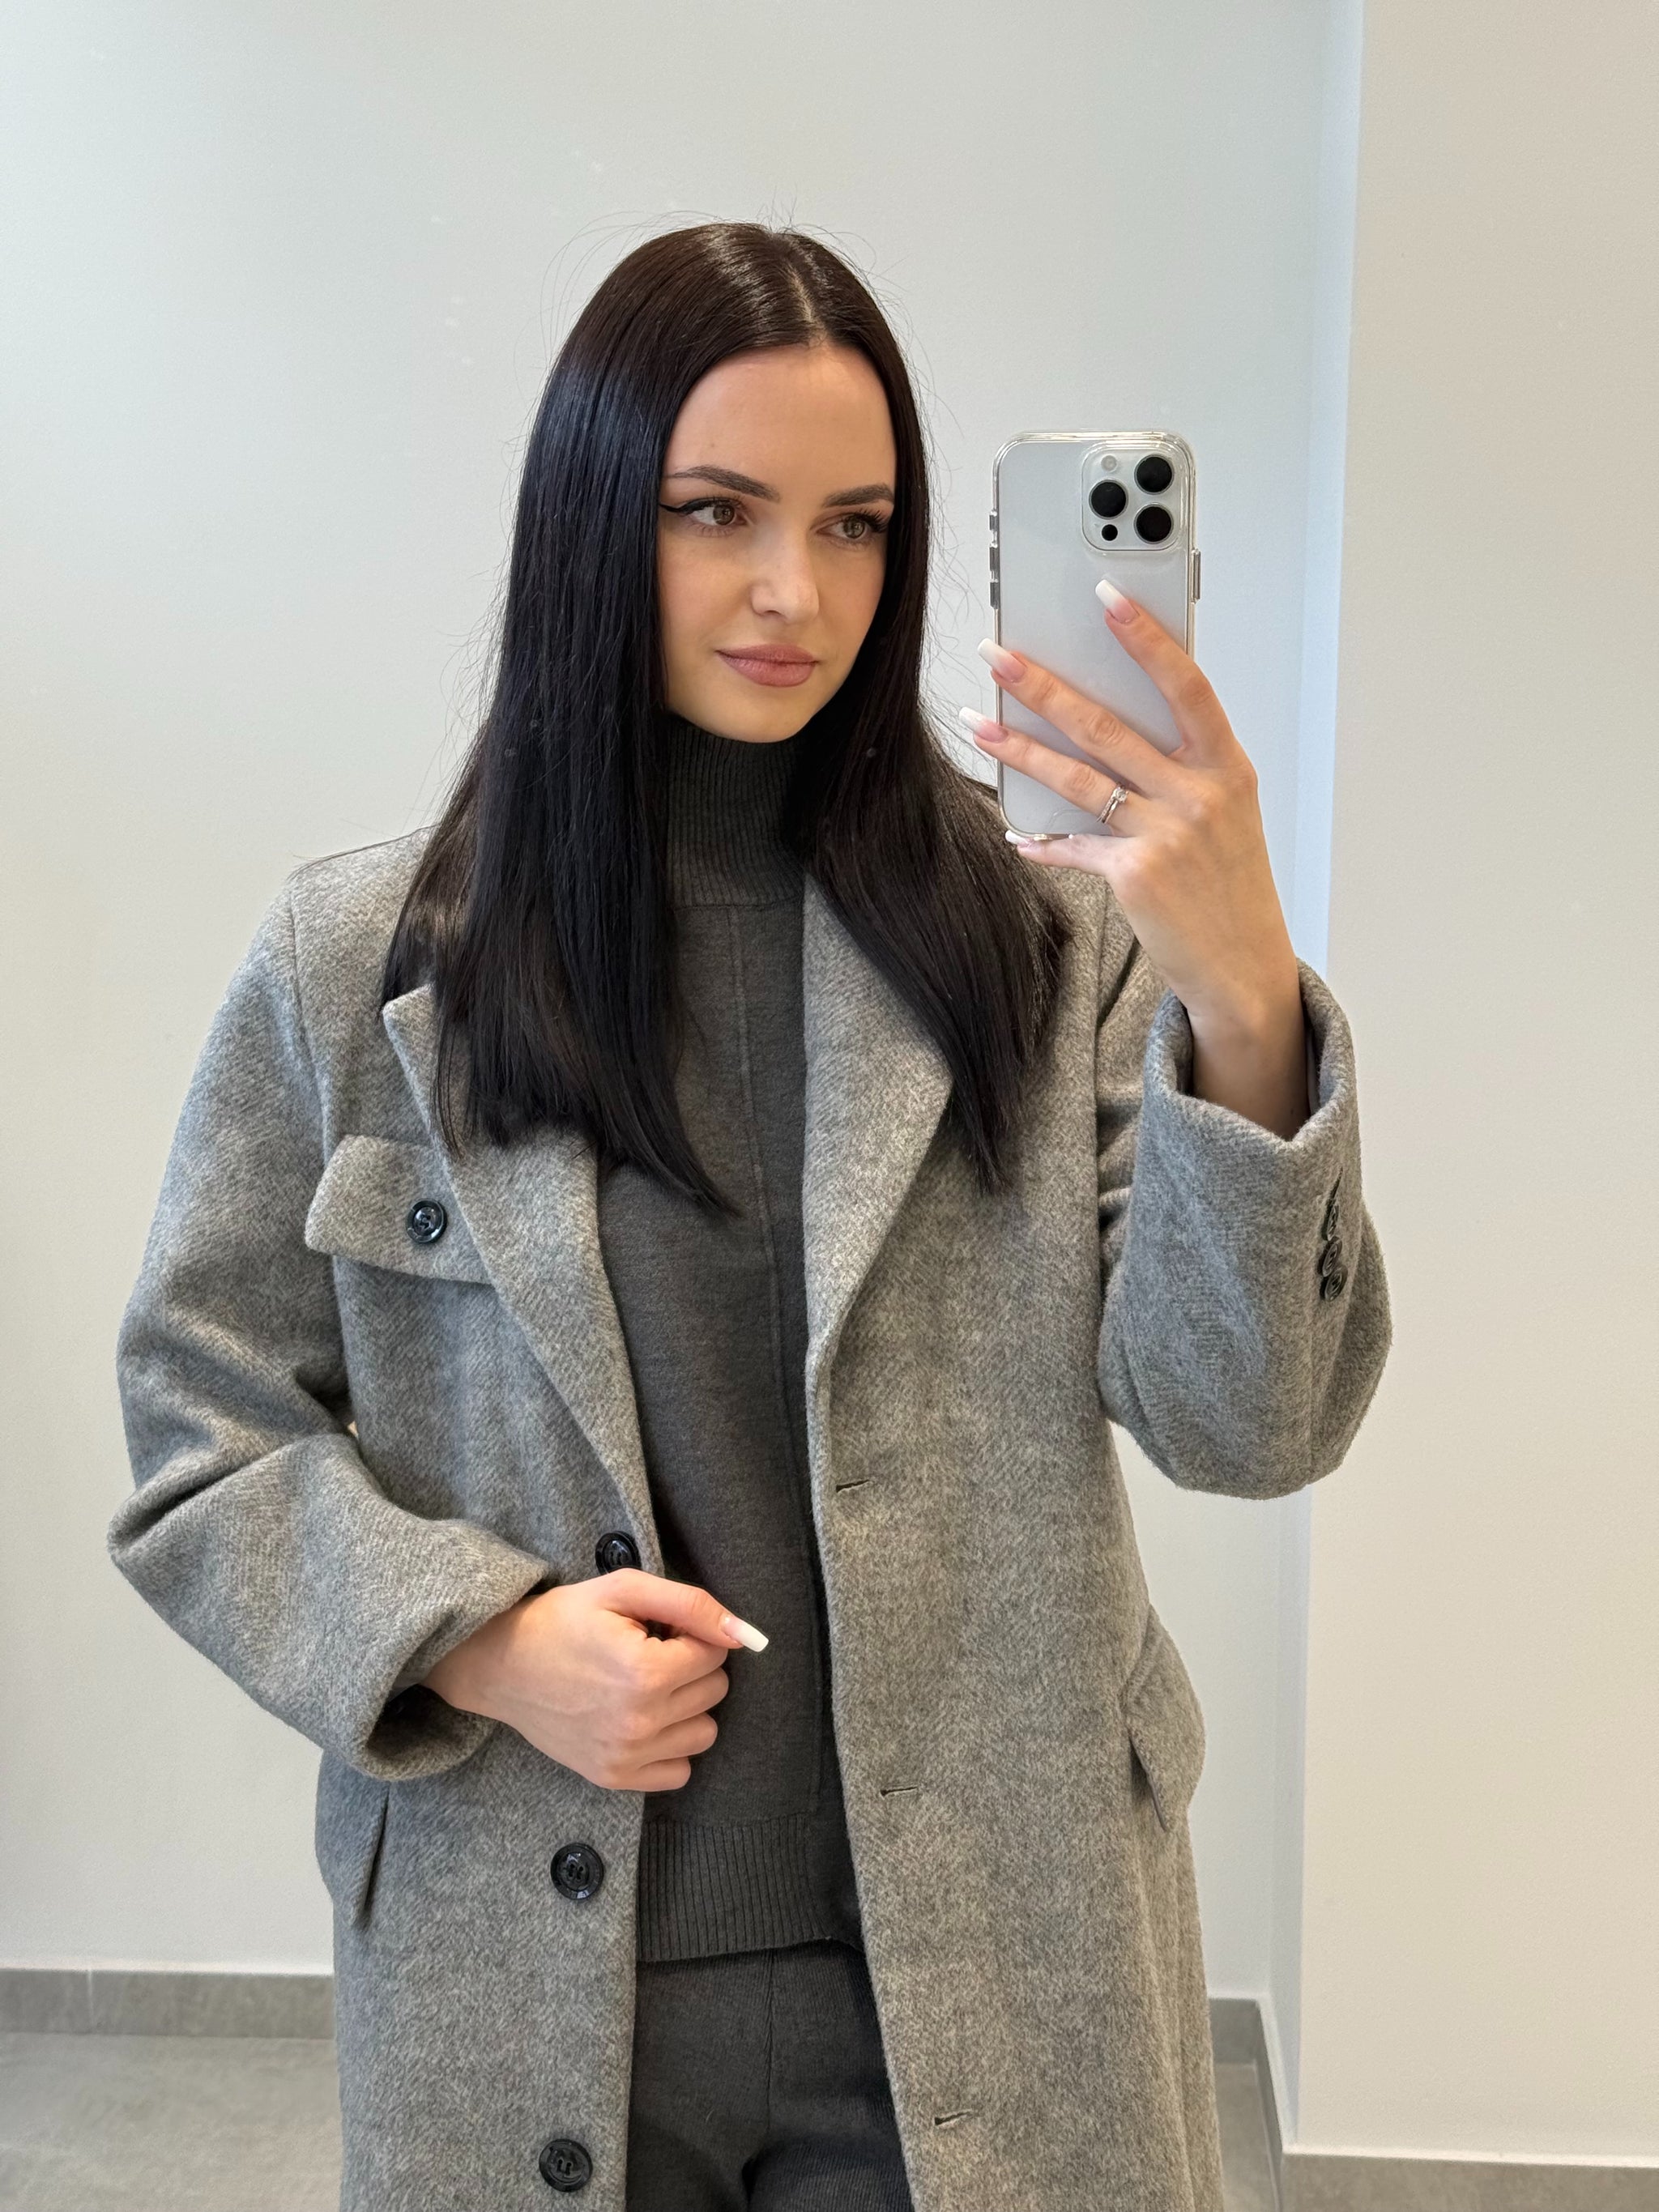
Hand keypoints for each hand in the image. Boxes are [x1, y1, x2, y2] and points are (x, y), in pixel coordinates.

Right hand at [423, 1569, 764, 1792]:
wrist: (502, 1665)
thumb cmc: (562, 1620)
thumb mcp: (623, 1589)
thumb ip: (691, 1605)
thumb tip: (746, 1635)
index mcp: (646, 1672)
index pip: (715, 1654)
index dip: (690, 1634)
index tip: (657, 1630)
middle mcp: (641, 1722)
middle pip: (714, 1692)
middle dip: (692, 1667)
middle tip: (650, 1653)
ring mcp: (627, 1756)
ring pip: (705, 1733)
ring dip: (687, 1707)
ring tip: (647, 1687)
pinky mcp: (614, 1778)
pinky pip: (680, 1772)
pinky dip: (671, 1746)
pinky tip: (644, 1720)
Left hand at [960, 585, 1308, 1137]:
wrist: (1244, 966)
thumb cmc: (1230, 885)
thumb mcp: (1224, 814)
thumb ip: (1179, 768)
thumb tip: (1108, 724)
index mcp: (1226, 767)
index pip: (1186, 685)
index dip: (1146, 638)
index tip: (1108, 595)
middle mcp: (1200, 795)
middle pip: (1108, 725)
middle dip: (1045, 685)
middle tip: (1000, 655)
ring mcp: (1167, 836)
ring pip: (1078, 777)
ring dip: (1019, 748)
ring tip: (979, 721)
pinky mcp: (1135, 876)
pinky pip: (1073, 845)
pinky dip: (1041, 839)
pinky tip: (1014, 832)